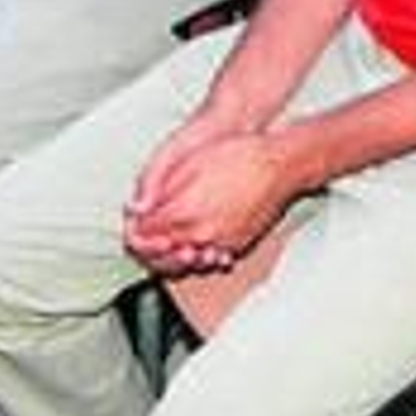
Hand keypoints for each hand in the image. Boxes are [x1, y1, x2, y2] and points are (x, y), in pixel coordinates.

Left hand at [124, 128, 295, 274]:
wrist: (282, 164)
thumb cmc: (240, 156)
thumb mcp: (192, 162)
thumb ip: (160, 188)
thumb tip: (137, 207)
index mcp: (185, 212)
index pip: (148, 232)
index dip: (136, 229)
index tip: (133, 225)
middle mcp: (202, 234)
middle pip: (165, 252)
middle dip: (152, 246)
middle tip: (146, 237)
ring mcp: (222, 242)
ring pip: (188, 260)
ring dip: (175, 254)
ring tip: (170, 242)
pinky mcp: (239, 244)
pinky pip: (212, 259)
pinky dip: (201, 254)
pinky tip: (199, 245)